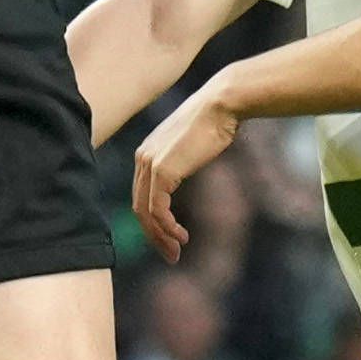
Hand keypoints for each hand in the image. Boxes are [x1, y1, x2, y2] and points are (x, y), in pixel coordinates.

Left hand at [132, 79, 245, 251]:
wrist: (221, 104)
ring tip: (176, 251)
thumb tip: (190, 164)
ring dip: (160, 237)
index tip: (170, 238)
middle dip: (154, 235)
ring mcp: (149, 164)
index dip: (152, 221)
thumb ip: (182, 159)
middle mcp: (142, 158)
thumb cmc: (214, 121)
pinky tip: (180, 236)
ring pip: (145, 212)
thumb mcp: (191, 145)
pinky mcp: (161, 171)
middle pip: (139, 207)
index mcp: (146, 153)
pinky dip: (167, 227)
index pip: (141, 196)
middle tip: (171, 255)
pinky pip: (157, 209)